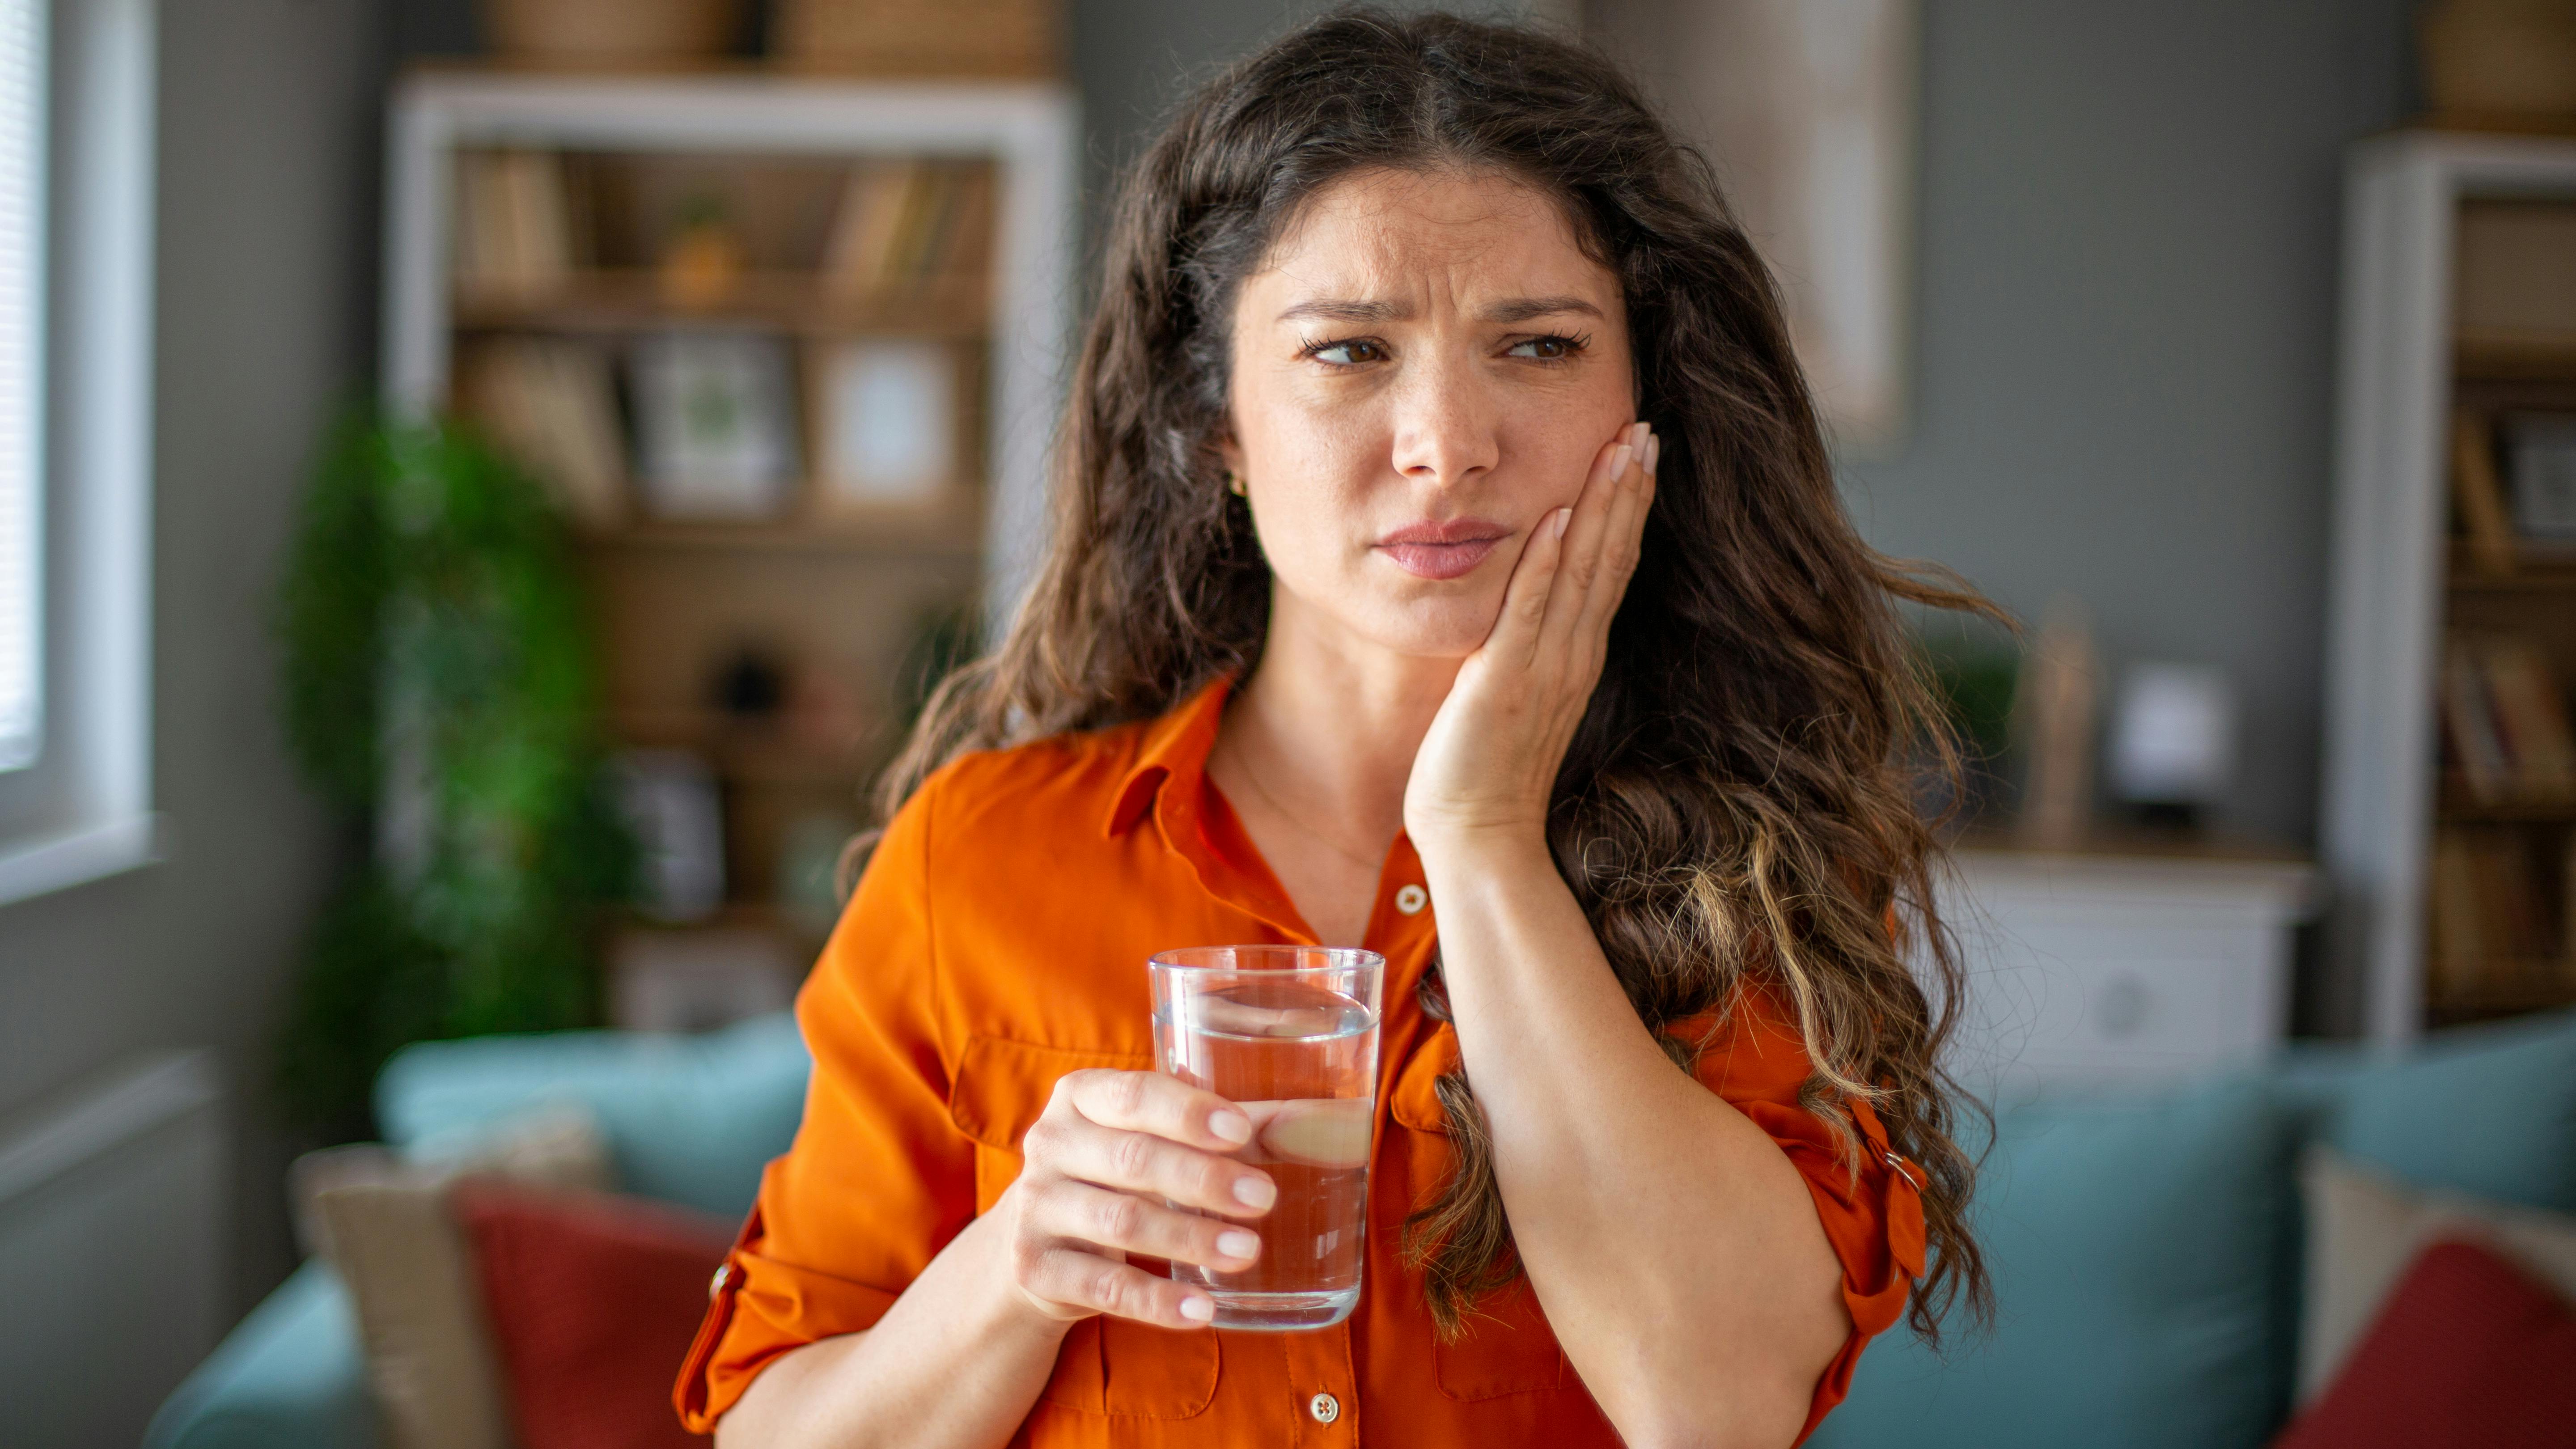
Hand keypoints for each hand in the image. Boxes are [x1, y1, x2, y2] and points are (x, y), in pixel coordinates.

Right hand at [996, 1070, 1278, 1329]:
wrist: (1030, 1243)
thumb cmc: (1119, 1175)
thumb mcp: (1162, 1141)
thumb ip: (1240, 1129)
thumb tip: (1331, 1125)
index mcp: (1082, 1096)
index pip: (1134, 1094)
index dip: (1187, 1112)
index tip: (1241, 1131)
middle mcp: (1051, 1143)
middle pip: (1133, 1159)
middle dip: (1202, 1179)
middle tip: (1263, 1198)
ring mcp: (1037, 1207)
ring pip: (1121, 1222)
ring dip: (1189, 1238)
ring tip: (1247, 1252)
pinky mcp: (1034, 1266)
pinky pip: (1103, 1286)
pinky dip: (1155, 1300)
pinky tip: (1201, 1310)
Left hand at [1403, 420, 1656, 854]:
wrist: (1480, 838)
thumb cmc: (1488, 770)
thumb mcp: (1515, 692)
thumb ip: (1528, 646)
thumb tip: (1531, 600)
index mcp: (1576, 655)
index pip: (1611, 566)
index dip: (1628, 507)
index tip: (1640, 451)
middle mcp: (1571, 655)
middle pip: (1610, 557)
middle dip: (1628, 489)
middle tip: (1646, 427)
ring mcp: (1544, 669)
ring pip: (1582, 573)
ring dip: (1601, 508)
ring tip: (1621, 448)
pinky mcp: (1503, 686)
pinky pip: (1528, 615)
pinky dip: (1543, 566)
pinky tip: (1554, 518)